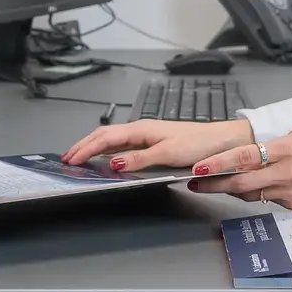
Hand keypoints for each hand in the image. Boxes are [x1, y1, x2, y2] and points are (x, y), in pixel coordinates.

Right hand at [61, 117, 252, 170]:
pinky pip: (125, 146)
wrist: (223, 142)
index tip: (70, 159)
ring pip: (114, 140)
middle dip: (85, 145)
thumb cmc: (199, 145)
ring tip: (81, 157)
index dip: (86, 148)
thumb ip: (139, 159)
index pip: (105, 137)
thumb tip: (112, 163)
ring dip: (95, 148)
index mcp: (142, 129)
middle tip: (67, 158)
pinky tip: (108, 159)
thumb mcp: (168, 153)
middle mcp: (142, 130)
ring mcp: (148, 136)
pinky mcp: (155, 144)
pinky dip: (110, 151)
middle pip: (106, 136)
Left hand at [187, 129, 291, 210]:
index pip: (244, 157)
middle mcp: (287, 172)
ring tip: (221, 184)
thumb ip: (274, 146)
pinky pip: (271, 201)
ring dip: (235, 190)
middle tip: (196, 184)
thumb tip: (250, 156)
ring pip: (253, 194)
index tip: (199, 168)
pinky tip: (261, 187)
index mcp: (286, 148)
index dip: (218, 164)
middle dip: (214, 184)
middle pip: (241, 182)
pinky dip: (262, 194)